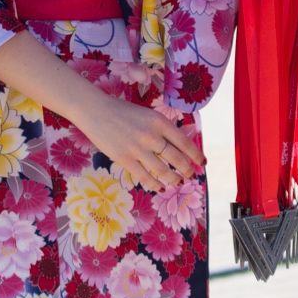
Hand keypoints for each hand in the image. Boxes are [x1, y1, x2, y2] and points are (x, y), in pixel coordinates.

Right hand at [78, 93, 204, 192]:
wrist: (95, 110)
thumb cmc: (122, 111)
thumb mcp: (147, 114)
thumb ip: (161, 129)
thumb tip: (177, 148)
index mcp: (159, 121)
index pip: (185, 142)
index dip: (196, 155)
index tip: (202, 162)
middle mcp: (151, 135)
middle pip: (177, 159)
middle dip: (188, 170)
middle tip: (192, 175)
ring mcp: (138, 149)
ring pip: (163, 171)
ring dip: (174, 179)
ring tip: (178, 182)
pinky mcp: (125, 159)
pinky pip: (145, 177)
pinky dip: (156, 184)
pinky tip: (161, 187)